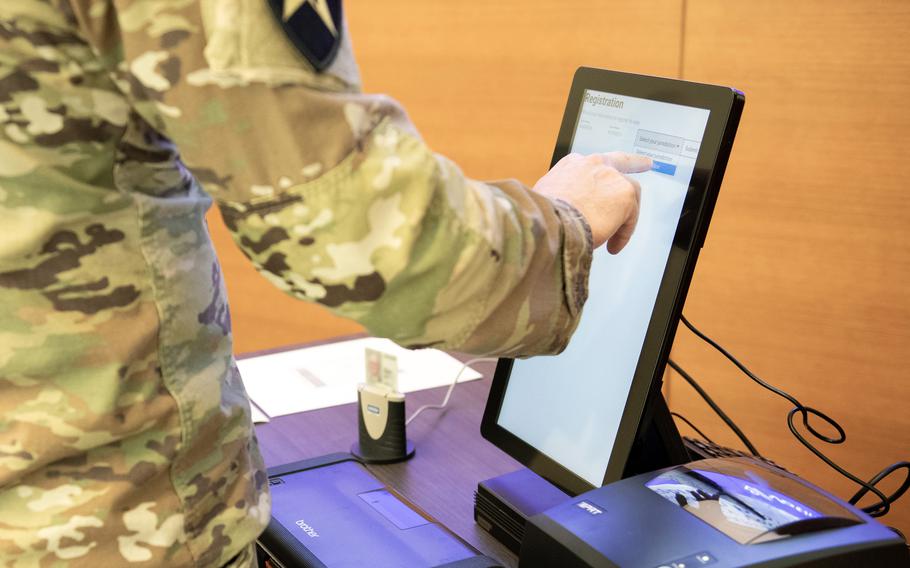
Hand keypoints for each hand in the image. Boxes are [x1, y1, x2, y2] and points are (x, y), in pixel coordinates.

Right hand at [533, 152, 651, 252]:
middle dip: (634, 162)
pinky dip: (622, 233)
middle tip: (646, 163)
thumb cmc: (541, 216)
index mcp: (572, 165)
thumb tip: (564, 215)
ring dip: (626, 214)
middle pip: (620, 162)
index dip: (600, 174)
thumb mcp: (545, 200)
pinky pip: (630, 218)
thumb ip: (561, 199)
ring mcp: (611, 177)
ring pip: (629, 193)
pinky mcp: (625, 195)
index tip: (606, 174)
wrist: (548, 222)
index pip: (592, 165)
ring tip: (618, 236)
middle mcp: (593, 164)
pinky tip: (612, 246)